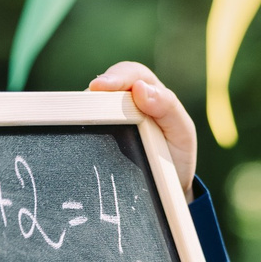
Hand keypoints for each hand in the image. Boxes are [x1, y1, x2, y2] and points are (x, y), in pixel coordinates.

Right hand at [88, 62, 196, 200]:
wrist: (168, 187)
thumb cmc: (176, 153)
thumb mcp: (182, 130)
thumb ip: (167, 106)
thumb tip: (139, 87)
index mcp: (149, 91)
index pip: (130, 74)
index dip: (114, 77)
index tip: (99, 86)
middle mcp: (125, 101)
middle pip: (103, 87)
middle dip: (92, 93)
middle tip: (84, 103)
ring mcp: (108, 118)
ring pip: (89, 107)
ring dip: (84, 112)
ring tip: (80, 121)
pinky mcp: (97, 136)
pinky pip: (84, 128)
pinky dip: (80, 129)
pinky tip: (78, 135)